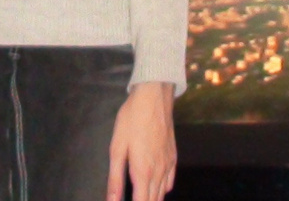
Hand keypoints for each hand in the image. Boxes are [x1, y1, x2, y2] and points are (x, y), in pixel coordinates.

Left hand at [107, 82, 175, 200]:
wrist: (154, 98)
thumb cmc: (131, 120)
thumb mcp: (117, 148)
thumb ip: (114, 178)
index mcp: (143, 173)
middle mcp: (159, 173)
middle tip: (132, 199)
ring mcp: (168, 165)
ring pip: (162, 194)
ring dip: (151, 199)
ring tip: (139, 196)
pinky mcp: (173, 157)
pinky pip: (169, 183)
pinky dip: (161, 190)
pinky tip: (154, 187)